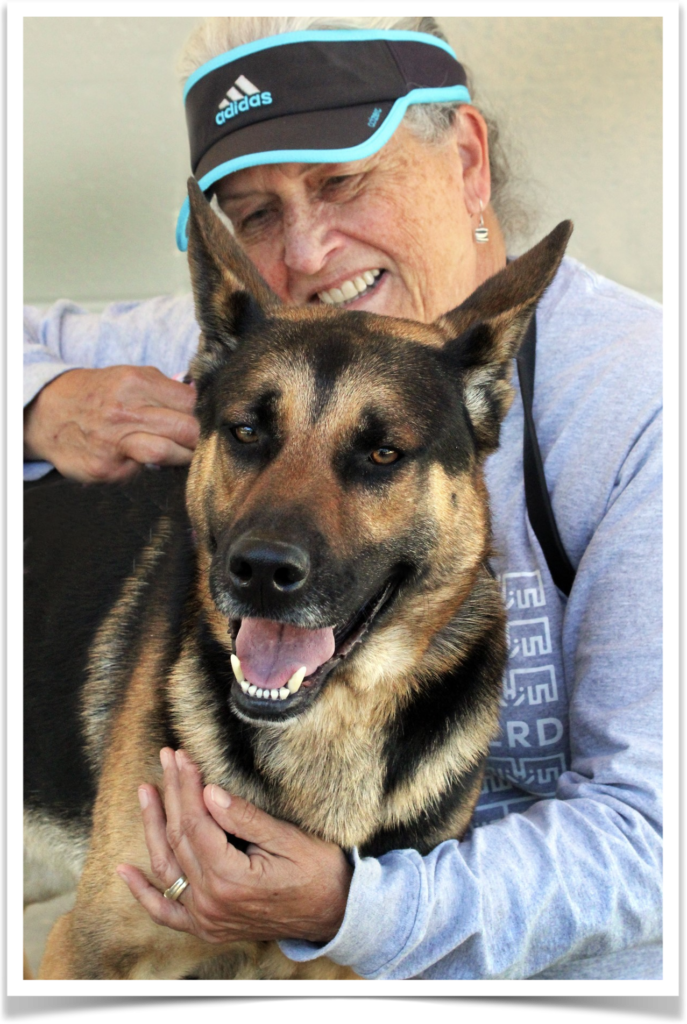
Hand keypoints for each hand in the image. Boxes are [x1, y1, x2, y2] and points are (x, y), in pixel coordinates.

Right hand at [23, 366, 198, 482]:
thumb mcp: (129, 377)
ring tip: (183, 454)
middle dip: (202, 438)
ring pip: (169, 453)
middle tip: (204, 442)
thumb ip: (165, 388)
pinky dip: (148, 467)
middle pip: (187, 429)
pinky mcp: (106, 469)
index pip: (192, 401)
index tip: (211, 421)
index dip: (206, 414)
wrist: (46, 412)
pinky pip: (141, 471)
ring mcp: (114, 442)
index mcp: (136, 382)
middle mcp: (125, 411)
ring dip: (183, 457)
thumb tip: (202, 402)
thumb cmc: (98, 394)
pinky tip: (142, 459)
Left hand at [117, 749, 352, 944]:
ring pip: (166, 868)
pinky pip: (166, 911)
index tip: (182, 757)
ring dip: (152, 828)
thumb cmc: (318, 872)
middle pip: (179, 839)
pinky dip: (143, 893)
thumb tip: (210, 792)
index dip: (187, 787)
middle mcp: (211, 903)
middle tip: (166, 759)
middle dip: (171, 794)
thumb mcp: (288, 839)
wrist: (334, 914)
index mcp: (231, 879)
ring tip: (145, 791)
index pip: (196, 823)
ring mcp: (206, 918)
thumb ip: (245, 818)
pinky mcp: (207, 925)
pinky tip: (125, 870)